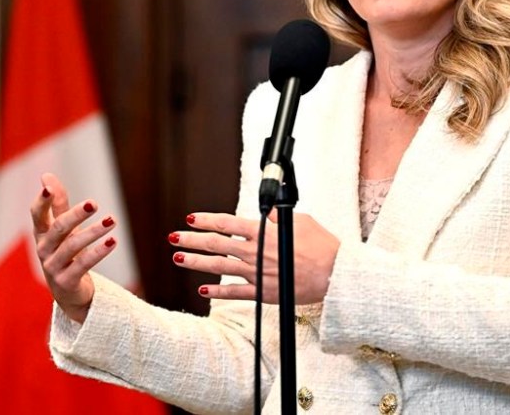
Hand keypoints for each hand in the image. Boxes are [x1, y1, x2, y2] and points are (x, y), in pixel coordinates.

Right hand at [29, 172, 117, 323]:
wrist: (69, 292)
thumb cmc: (65, 253)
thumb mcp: (62, 228)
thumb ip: (57, 204)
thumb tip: (46, 175)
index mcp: (41, 234)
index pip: (37, 215)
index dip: (42, 201)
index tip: (48, 186)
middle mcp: (44, 249)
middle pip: (58, 228)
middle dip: (75, 215)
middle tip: (94, 203)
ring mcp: (53, 267)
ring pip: (72, 246)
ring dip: (93, 232)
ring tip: (112, 220)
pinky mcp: (66, 281)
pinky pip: (83, 264)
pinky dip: (99, 252)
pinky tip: (113, 241)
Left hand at [169, 211, 340, 303]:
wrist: (335, 274)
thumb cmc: (323, 246)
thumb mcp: (302, 221)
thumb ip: (279, 218)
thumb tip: (267, 215)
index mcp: (264, 232)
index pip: (227, 224)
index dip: (207, 220)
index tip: (192, 218)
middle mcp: (256, 252)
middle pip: (216, 245)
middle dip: (192, 240)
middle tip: (175, 237)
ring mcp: (257, 274)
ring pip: (219, 268)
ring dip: (197, 263)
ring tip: (179, 259)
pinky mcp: (263, 293)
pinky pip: (235, 293)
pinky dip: (218, 292)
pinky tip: (203, 291)